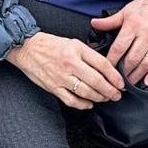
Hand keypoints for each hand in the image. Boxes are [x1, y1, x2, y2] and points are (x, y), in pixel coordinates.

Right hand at [6, 31, 126, 109]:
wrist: (27, 48)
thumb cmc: (50, 45)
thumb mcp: (73, 43)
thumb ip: (88, 54)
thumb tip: (106, 68)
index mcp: (77, 50)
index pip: (102, 64)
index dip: (114, 76)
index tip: (120, 83)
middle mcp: (70, 63)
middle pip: (96, 81)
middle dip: (110, 91)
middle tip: (116, 95)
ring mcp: (61, 77)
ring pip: (86, 92)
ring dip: (99, 97)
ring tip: (105, 98)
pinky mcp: (53, 87)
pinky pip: (71, 100)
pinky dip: (83, 104)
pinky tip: (88, 103)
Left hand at [91, 0, 147, 84]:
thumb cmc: (146, 4)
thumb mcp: (125, 10)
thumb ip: (110, 21)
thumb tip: (94, 24)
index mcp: (134, 24)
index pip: (119, 47)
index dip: (111, 61)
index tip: (105, 69)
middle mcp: (147, 33)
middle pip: (132, 59)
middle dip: (123, 73)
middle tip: (116, 81)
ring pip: (146, 63)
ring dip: (136, 76)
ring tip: (128, 83)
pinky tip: (147, 81)